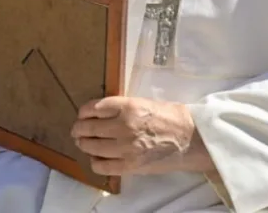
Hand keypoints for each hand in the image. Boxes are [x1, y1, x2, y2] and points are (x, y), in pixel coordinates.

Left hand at [71, 96, 210, 175]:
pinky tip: (96, 159)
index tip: (81, 114)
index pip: (93, 108)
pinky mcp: (130, 165)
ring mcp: (126, 148)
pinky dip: (95, 162)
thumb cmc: (169, 117)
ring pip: (91, 147)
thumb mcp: (142, 102)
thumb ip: (120, 107)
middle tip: (77, 130)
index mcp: (127, 106)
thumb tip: (98, 113)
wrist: (190, 138)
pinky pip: (102, 166)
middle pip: (88, 128)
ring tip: (83, 143)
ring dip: (84, 144)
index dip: (83, 112)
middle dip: (79, 129)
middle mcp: (123, 126)